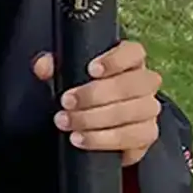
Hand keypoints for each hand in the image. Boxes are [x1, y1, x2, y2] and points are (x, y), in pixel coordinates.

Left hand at [33, 39, 161, 167]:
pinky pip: (135, 137)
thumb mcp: (64, 79)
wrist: (92, 130)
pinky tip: (81, 139)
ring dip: (97, 119)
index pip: (134, 52)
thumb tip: (42, 66)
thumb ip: (52, 68)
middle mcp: (145, 83)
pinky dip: (105, 139)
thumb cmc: (82, 96)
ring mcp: (149, 109)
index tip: (91, 70)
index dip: (115, 60)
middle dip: (97, 94)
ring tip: (68, 123)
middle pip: (134, 84)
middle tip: (67, 102)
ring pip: (135, 111)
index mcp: (128, 62)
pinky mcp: (147, 135)